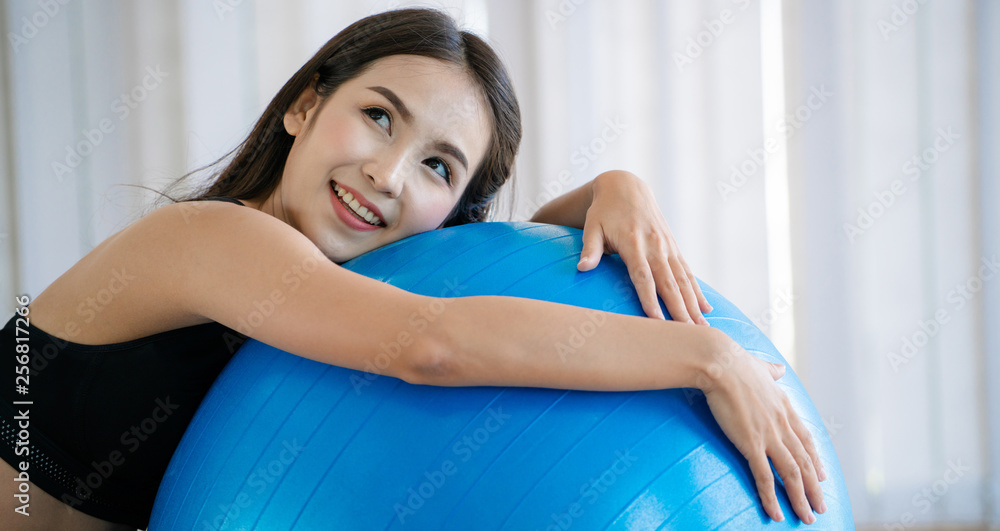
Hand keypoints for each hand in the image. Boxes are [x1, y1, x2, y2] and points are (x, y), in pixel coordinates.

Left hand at [578, 171, 711, 323]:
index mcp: (633, 242)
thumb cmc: (604, 211)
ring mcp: (667, 247)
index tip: (656, 320)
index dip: (650, 298)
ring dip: (693, 305)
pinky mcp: (674, 247)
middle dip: (679, 309)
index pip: (643, 276)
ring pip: (683, 280)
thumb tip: (582, 268)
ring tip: (703, 329)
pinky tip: (706, 310)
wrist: (626, 187)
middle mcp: (655, 246)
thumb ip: (590, 248)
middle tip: (688, 334)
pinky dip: (697, 291)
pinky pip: (688, 272)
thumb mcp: (592, 225)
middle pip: (669, 283)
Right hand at [698, 333, 827, 523]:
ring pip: (791, 474)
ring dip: (801, 498)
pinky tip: (775, 514)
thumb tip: (779, 369)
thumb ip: (771, 371)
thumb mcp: (760, 366)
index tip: (821, 475)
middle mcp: (782, 424)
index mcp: (785, 406)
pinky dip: (771, 498)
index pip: (806, 439)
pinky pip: (765, 477)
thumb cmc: (735, 363)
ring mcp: (769, 435)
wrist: (721, 364)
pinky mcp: (751, 444)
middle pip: (804, 462)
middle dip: (814, 488)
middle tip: (820, 507)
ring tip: (807, 517)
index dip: (815, 460)